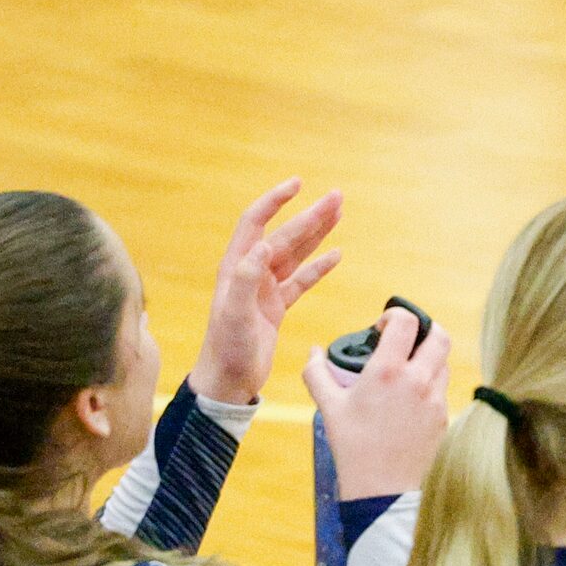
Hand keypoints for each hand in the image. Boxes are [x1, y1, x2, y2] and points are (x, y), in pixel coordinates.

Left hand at [187, 179, 341, 403]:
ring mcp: (264, 289)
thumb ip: (246, 279)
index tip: (297, 183)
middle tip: (337, 196)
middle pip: (284, 235)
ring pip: (296, 253)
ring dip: (317, 233)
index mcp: (236, 267)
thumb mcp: (234, 315)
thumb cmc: (226, 349)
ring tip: (339, 213)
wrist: (228, 382)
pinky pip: (301, 280)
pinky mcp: (276, 307)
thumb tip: (264, 245)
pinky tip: (336, 254)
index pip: (255, 222)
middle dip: (310, 215)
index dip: (275, 201)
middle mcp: (250, 272)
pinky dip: (318, 267)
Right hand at [301, 309, 453, 498]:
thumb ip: (317, 373)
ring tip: (406, 370)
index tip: (382, 328)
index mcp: (388, 371)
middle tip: (405, 339)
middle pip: (438, 334)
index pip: (406, 321)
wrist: (380, 489)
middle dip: (423, 328)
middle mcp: (418, 380)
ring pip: (442, 362)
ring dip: (427, 357)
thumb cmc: (352, 447)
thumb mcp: (329, 407)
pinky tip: (410, 397)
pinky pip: (442, 388)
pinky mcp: (443, 417)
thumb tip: (315, 352)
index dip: (395, 315)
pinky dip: (430, 383)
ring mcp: (435, 399)